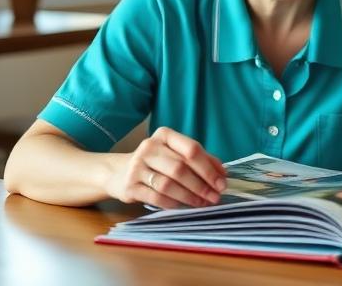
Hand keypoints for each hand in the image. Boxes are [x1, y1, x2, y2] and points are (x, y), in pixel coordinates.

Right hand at [107, 126, 225, 208]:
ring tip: (203, 203)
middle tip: (215, 197)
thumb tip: (222, 173)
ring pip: (169, 183)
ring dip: (190, 196)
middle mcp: (149, 147)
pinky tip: (183, 206)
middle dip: (202, 184)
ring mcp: (137, 166)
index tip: (221, 182)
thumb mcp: (175, 154)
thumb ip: (199, 160)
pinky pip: (157, 197)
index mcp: (164, 135)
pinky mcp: (130, 186)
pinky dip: (173, 203)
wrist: (119, 172)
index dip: (209, 167)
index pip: (191, 149)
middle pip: (181, 167)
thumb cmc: (156, 163)